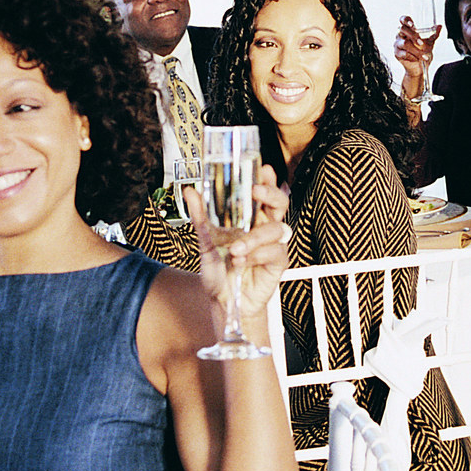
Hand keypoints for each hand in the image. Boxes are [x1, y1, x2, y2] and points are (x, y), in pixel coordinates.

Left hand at [190, 167, 291, 324]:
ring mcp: (273, 245)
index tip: (262, 169)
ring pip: (276, 229)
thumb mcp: (205, 241)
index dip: (267, 179)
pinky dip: (257, 255)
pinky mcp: (278, 263)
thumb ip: (201, 217)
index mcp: (250, 218)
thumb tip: (190, 192)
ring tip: (235, 250)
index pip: (263, 194)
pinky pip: (276, 251)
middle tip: (256, 192)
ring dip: (254, 237)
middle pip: (280, 203)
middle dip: (271, 194)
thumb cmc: (219, 270)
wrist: (222, 301)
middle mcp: (264, 228)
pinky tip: (242, 261)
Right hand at [392, 17, 437, 91]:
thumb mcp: (430, 42)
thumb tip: (439, 26)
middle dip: (413, 35)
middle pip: (402, 29)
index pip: (403, 20)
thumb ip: (434, 34)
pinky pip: (404, 53)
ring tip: (424, 56)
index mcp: (408, 30)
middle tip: (421, 43)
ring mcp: (397, 44)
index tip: (412, 24)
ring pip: (404, 43)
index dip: (406, 20)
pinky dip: (413, 57)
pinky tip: (417, 59)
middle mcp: (400, 35)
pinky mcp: (397, 53)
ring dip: (416, 50)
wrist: (420, 67)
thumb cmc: (423, 52)